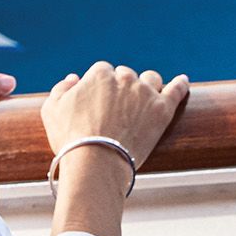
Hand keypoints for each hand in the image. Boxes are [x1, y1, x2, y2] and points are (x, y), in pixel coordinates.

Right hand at [40, 61, 189, 166]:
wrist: (96, 162)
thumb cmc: (70, 138)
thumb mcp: (51, 111)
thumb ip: (61, 89)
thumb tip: (74, 78)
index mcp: (100, 74)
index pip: (103, 72)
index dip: (100, 89)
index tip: (98, 104)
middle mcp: (124, 78)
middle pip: (126, 76)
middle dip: (122, 89)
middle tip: (118, 110)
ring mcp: (145, 92)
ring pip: (151, 80)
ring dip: (148, 86)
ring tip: (145, 100)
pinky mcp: (162, 109)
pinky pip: (176, 90)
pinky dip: (180, 85)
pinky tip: (183, 82)